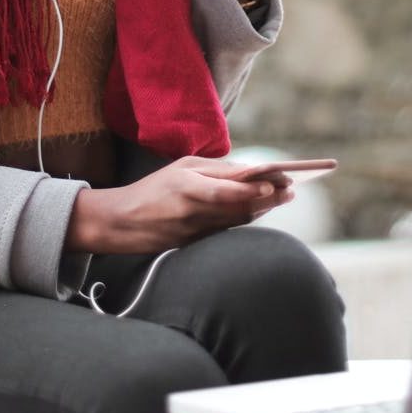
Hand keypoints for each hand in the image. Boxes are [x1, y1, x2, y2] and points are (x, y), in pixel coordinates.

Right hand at [65, 156, 294, 255]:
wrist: (119, 223)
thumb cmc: (154, 188)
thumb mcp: (181, 168)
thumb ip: (214, 169)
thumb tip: (249, 171)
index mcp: (185, 186)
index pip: (225, 190)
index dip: (253, 190)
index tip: (277, 183)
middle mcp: (191, 211)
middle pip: (238, 208)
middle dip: (268, 199)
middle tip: (292, 190)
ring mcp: (193, 231)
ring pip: (236, 221)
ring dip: (263, 210)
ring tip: (284, 197)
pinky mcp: (194, 244)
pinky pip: (226, 230)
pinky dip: (246, 219)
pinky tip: (262, 210)